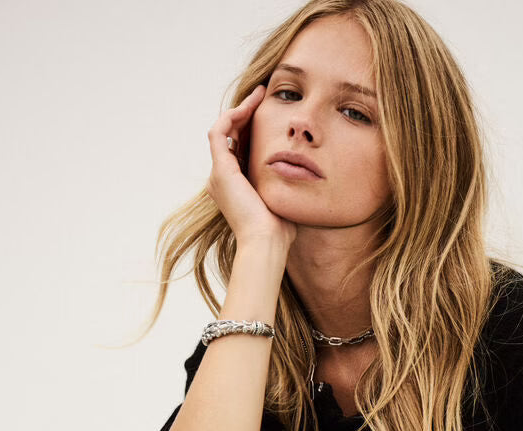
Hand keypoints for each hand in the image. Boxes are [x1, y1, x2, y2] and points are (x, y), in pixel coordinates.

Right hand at [205, 85, 297, 250]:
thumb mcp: (282, 200)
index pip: (239, 147)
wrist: (266, 243)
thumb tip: (303, 177)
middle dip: (246, 113)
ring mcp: (219, 174)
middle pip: (230, 135)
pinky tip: (251, 105)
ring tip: (258, 95)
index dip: (252, 127)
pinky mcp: (220, 170)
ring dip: (240, 109)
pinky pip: (220, 131)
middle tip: (263, 94)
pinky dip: (233, 115)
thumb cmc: (279, 230)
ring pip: (223, 129)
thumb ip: (285, 186)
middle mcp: (222, 179)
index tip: (270, 111)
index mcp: (235, 186)